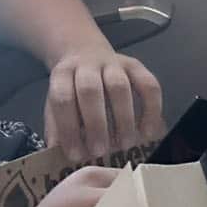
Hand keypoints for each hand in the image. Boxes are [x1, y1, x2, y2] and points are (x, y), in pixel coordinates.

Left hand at [45, 41, 163, 164]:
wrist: (83, 51)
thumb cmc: (71, 88)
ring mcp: (112, 63)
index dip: (68, 127)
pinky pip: (148, 84)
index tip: (75, 155)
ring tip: (125, 144)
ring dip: (123, 118)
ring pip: (119, 86)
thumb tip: (57, 152)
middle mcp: (87, 64)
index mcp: (63, 73)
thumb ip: (56, 126)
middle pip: (90, 90)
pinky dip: (151, 109)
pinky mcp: (134, 65)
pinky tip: (148, 132)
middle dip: (95, 124)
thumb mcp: (55, 103)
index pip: (62, 98)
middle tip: (100, 151)